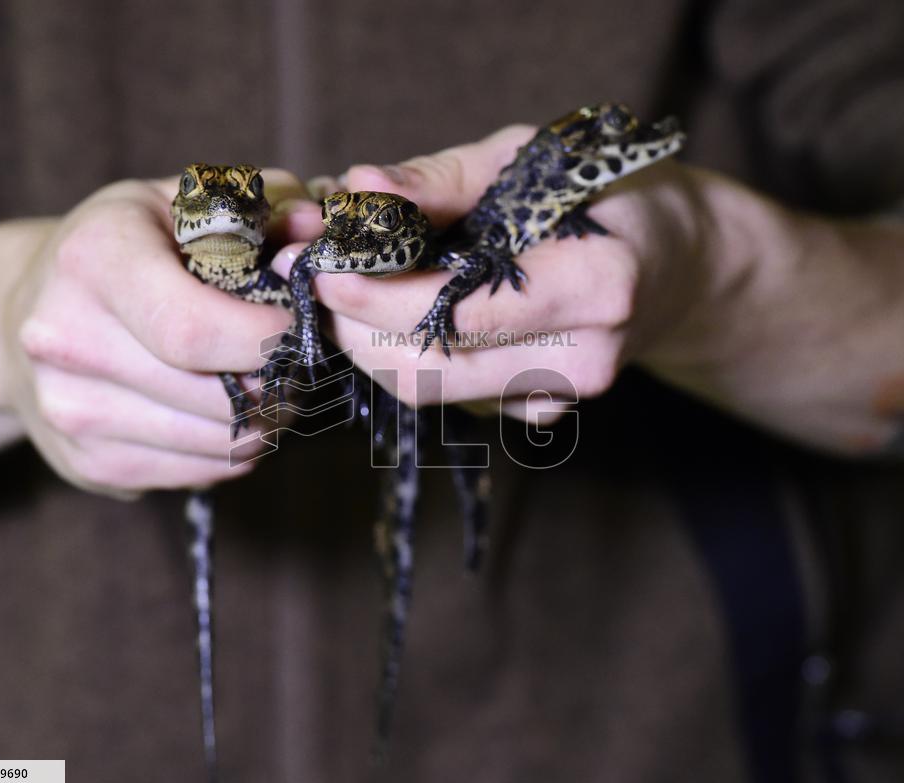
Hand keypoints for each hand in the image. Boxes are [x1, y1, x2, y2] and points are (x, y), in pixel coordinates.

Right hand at [2, 171, 307, 496]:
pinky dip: (232, 452)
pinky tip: (229, 416)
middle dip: (279, 387)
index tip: (296, 329)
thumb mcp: (189, 202)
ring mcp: (68, 408)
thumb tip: (317, 228)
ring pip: (214, 445)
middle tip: (298, 367)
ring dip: (264, 424)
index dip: (265, 340)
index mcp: (94, 259)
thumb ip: (264, 207)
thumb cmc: (132, 247)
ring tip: (270, 389)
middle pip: (212, 397)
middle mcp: (65, 337)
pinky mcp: (86, 463)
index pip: (194, 330)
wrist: (27, 306)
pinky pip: (196, 474)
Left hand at [274, 126, 704, 422]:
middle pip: (430, 371)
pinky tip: (407, 312)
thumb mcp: (529, 159)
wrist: (675, 261)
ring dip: (372, 343)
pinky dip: (409, 355)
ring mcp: (563, 396)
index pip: (458, 314)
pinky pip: (450, 394)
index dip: (375, 297)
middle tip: (318, 276)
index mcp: (597, 284)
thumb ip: (441, 181)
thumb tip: (357, 190)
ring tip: (352, 287)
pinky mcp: (540, 412)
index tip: (321, 263)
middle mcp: (584, 357)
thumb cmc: (600, 193)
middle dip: (355, 327)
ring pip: (430, 391)